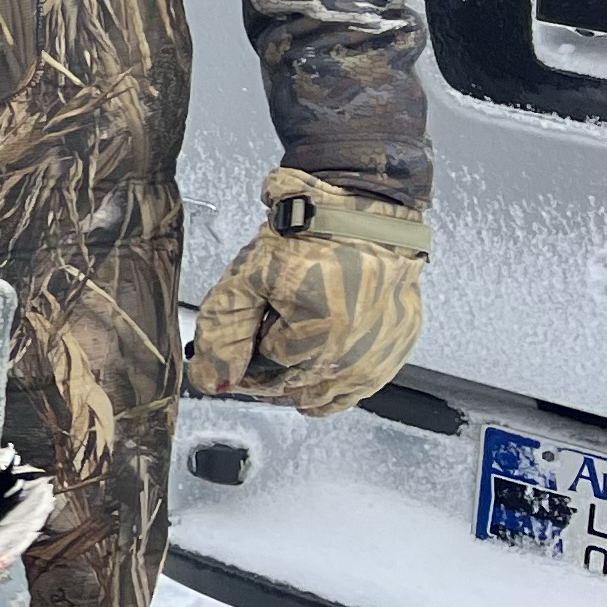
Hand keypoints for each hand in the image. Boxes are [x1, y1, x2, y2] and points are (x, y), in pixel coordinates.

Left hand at [185, 171, 428, 414]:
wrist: (361, 212)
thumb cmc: (305, 239)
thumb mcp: (248, 279)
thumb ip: (224, 332)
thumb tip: (208, 380)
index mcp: (317, 346)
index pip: (259, 380)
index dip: (238, 364)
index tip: (229, 344)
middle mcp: (353, 363)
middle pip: (291, 390)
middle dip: (265, 370)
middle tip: (257, 332)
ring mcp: (379, 360)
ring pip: (323, 394)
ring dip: (297, 378)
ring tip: (287, 337)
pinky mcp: (397, 349)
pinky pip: (356, 386)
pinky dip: (331, 377)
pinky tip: (316, 353)